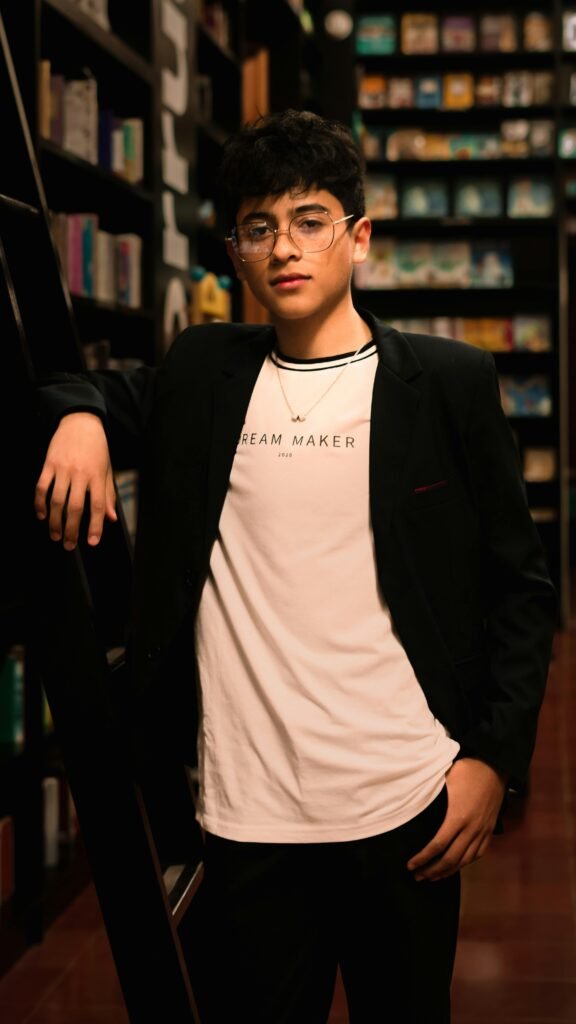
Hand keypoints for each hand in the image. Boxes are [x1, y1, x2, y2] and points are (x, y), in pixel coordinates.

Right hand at [35, 412, 116, 549]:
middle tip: (68, 545)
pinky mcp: (49, 464)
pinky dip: (40, 503)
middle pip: (75, 507)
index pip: (98, 505)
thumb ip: (108, 494)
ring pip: (57, 500)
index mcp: (97, 475)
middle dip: (71, 530)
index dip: (95, 525)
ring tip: (55, 535)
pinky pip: (41, 487)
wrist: (80, 422)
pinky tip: (42, 515)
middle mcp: (80, 473)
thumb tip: (111, 518)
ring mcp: (63, 468)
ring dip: (55, 521)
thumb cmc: (97, 448)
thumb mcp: (107, 469)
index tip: (92, 542)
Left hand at [406, 758, 506, 881]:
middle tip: (418, 876)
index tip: (411, 865)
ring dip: (448, 871)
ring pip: (465, 860)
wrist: (494, 766)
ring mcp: (482, 831)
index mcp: (457, 817)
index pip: (437, 846)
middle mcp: (471, 829)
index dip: (423, 858)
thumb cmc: (466, 771)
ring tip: (433, 877)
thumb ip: (430, 796)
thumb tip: (410, 802)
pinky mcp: (489, 830)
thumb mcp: (444, 780)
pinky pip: (478, 854)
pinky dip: (465, 863)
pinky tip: (456, 866)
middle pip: (450, 859)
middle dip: (432, 870)